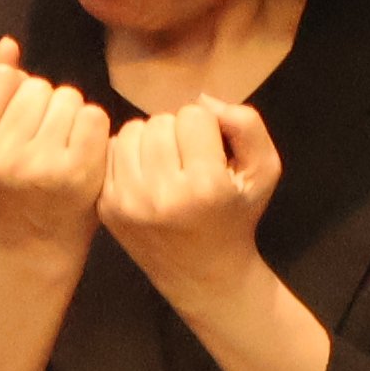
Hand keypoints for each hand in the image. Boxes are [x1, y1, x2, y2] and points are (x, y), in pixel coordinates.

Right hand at [0, 39, 114, 263]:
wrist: (37, 235)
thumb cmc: (10, 175)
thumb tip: (9, 45)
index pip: (4, 77)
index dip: (16, 89)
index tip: (14, 119)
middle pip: (38, 86)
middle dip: (44, 103)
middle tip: (40, 138)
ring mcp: (40, 164)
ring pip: (68, 97)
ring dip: (70, 113)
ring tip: (61, 143)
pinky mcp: (79, 171)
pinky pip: (93, 116)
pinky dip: (93, 126)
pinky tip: (84, 148)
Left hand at [96, 99, 283, 298]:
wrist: (203, 271)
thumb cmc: (237, 215)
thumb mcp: (263, 171)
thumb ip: (246, 126)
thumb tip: (202, 99)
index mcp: (205, 186)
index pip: (194, 116)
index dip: (207, 127)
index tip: (212, 151)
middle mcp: (161, 194)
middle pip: (158, 122)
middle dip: (176, 131)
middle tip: (188, 157)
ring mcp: (127, 202)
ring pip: (131, 132)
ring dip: (150, 139)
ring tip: (167, 162)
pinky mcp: (105, 206)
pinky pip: (109, 152)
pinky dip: (128, 154)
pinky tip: (145, 173)